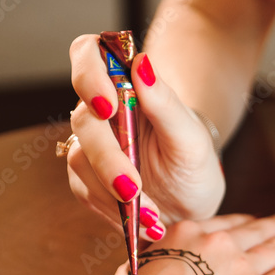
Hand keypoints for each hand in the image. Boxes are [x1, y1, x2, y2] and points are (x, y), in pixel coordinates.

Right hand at [68, 35, 225, 240]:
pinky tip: (142, 221)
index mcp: (125, 85)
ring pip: (79, 160)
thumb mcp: (190, 138)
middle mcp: (102, 111)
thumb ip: (165, 102)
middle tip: (133, 189)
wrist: (192, 202)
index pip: (87, 53)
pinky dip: (113, 210)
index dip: (87, 73)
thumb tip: (142, 62)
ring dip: (113, 192)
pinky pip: (86, 191)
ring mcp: (89, 145)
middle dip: (108, 158)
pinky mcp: (86, 178)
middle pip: (84, 120)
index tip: (107, 105)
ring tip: (152, 216)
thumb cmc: (195, 162)